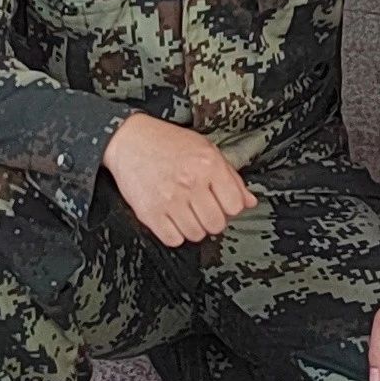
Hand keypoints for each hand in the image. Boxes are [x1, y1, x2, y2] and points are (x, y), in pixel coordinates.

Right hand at [103, 112, 255, 246]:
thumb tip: (250, 202)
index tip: (220, 202)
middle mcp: (191, 182)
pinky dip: (175, 234)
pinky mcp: (150, 212)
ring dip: (194, 227)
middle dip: (212, 219)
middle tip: (202, 209)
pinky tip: (172, 219)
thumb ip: (231, 177)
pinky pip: (173, 240)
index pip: (235, 205)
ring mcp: (169, 199)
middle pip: (216, 224)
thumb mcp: (206, 150)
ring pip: (196, 234)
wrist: (130, 141)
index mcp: (209, 165)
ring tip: (186, 212)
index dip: (230, 207)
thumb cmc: (169, 143)